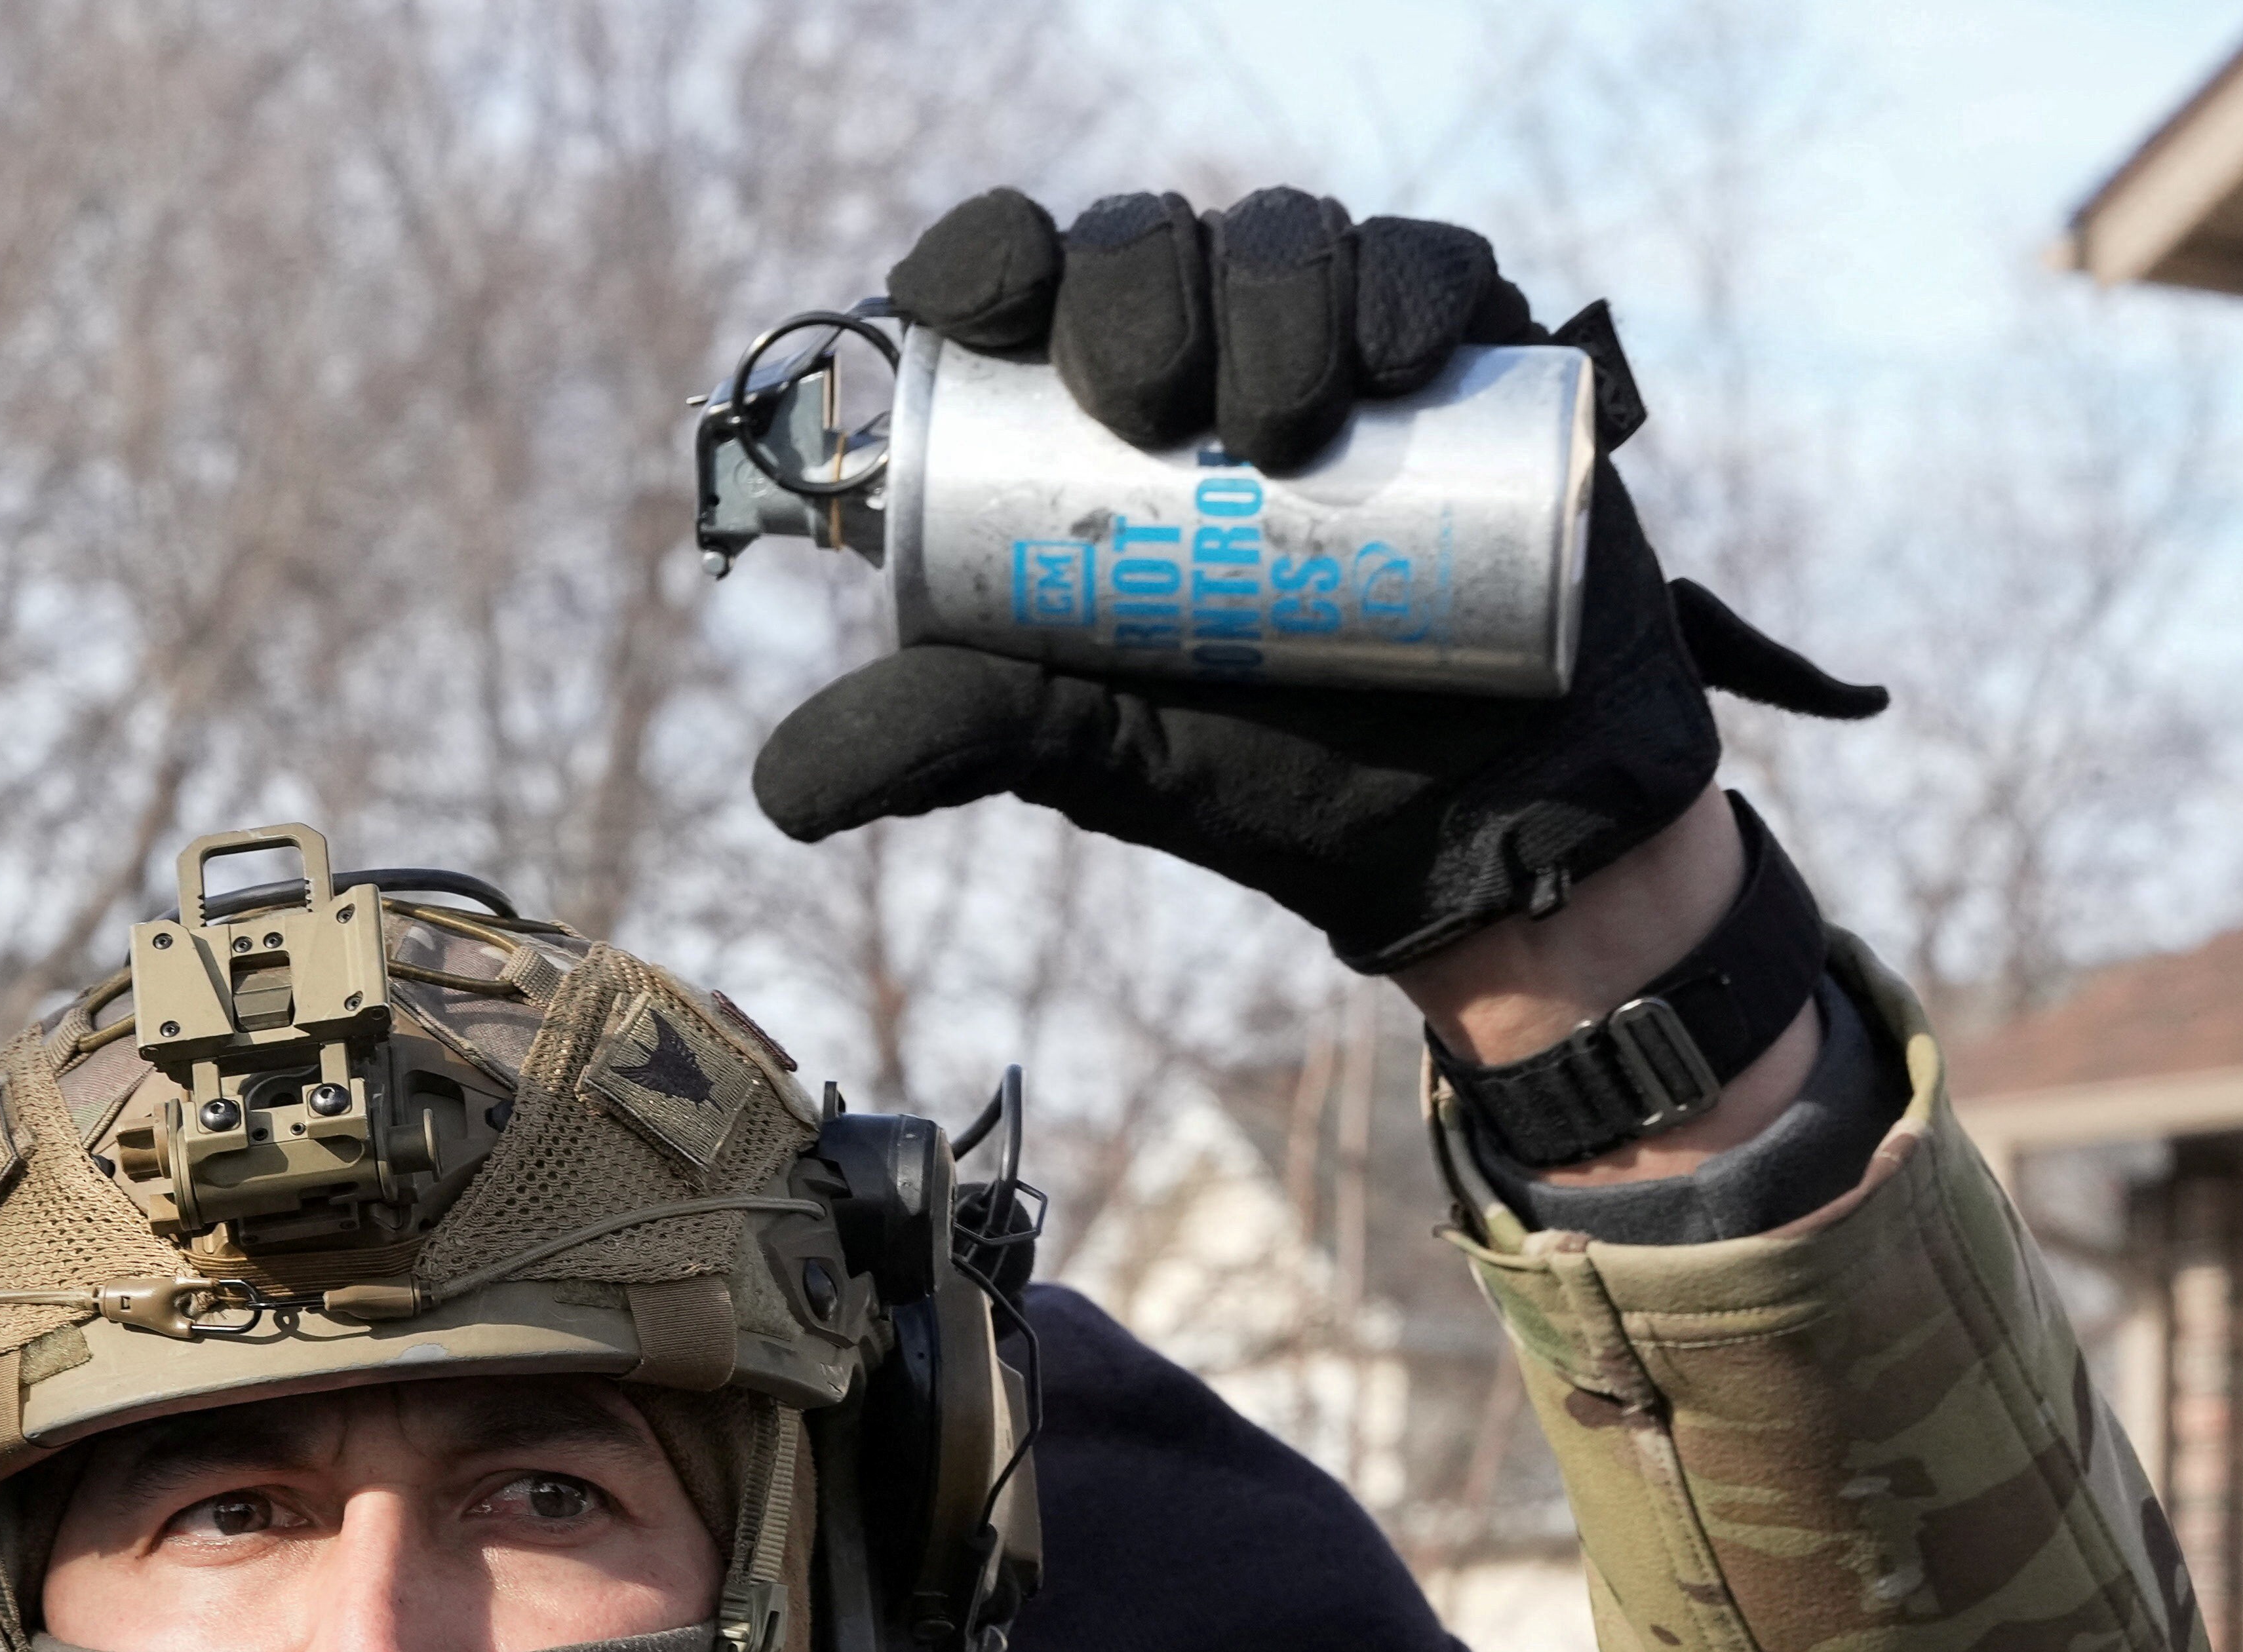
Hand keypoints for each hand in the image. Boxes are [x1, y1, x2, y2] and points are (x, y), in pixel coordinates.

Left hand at [750, 185, 1878, 973]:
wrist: (1461, 824)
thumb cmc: (1260, 773)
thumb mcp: (1086, 751)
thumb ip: (949, 738)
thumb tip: (782, 793)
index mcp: (1081, 422)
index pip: (1012, 278)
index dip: (990, 260)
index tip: (998, 307)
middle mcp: (1201, 356)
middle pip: (1142, 244)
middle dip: (1139, 297)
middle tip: (1164, 413)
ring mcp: (1332, 343)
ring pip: (1282, 236)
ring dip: (1274, 300)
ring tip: (1290, 430)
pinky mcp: (1459, 354)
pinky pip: (1426, 262)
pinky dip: (1406, 286)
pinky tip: (1397, 360)